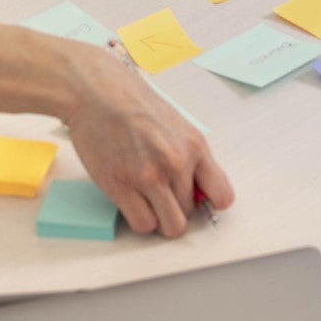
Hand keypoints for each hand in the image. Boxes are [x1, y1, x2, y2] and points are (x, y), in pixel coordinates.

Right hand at [64, 48, 234, 237]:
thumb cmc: (134, 104)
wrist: (98, 93)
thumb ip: (189, 157)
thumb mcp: (176, 125)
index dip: (209, 203)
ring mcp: (149, 177)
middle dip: (176, 207)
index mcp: (194, 146)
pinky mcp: (121, 187)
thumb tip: (197, 189)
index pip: (222, 195)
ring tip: (146, 199)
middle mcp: (176, 164)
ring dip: (160, 218)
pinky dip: (139, 219)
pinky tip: (132, 200)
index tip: (197, 200)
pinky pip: (143, 225)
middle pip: (190, 214)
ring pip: (170, 227)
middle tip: (160, 192)